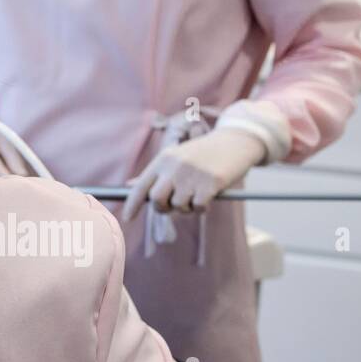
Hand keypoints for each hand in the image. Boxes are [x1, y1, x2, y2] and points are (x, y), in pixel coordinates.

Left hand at [122, 129, 266, 221]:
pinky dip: (201, 208)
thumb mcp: (175, 158)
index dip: (132, 204)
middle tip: (172, 206)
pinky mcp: (211, 183)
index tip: (127, 219)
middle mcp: (174, 167)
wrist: (234, 142)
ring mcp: (192, 174)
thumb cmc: (202, 154)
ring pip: (178, 206)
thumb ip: (155, 174)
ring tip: (195, 196)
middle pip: (156, 199)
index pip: (140, 186)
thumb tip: (129, 185)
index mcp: (162, 160)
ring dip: (186, 208)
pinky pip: (198, 207)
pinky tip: (208, 197)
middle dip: (162, 208)